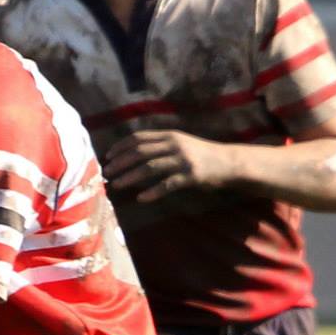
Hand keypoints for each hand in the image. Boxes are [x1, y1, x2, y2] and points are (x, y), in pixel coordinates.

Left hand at [102, 129, 232, 203]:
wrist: (228, 162)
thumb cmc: (200, 154)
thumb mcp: (180, 143)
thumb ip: (160, 146)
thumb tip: (132, 154)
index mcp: (170, 135)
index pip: (139, 138)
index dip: (121, 147)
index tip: (108, 156)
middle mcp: (175, 145)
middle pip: (141, 152)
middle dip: (121, 163)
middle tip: (107, 173)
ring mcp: (183, 160)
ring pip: (150, 168)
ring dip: (131, 177)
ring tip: (116, 185)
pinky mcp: (191, 176)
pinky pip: (168, 184)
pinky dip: (153, 192)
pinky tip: (141, 199)